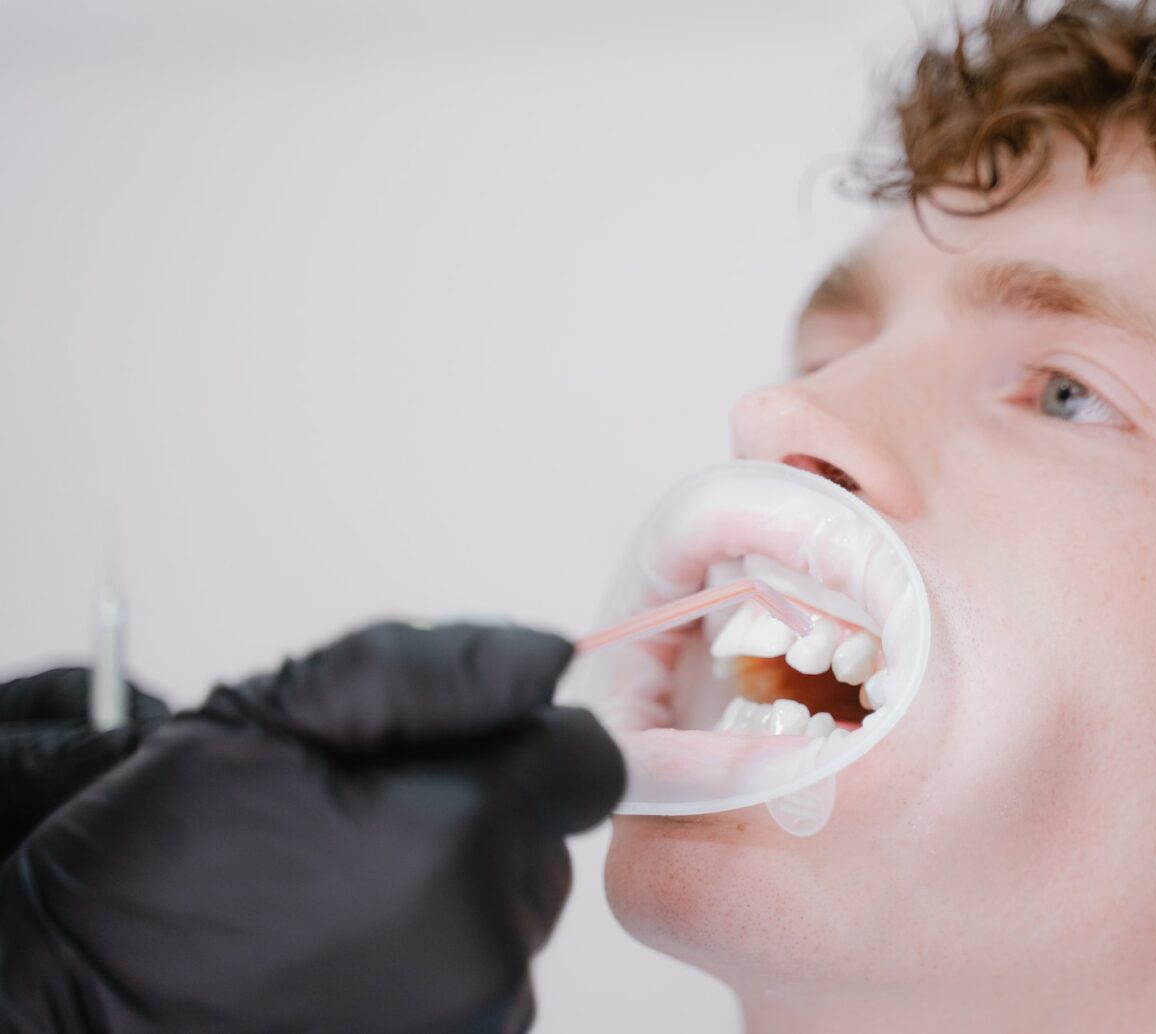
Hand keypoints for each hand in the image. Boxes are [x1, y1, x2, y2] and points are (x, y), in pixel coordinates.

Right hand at [0, 622, 624, 1033]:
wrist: (76, 1009)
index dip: (514, 733)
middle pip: (548, 831)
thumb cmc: (154, 875)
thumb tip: (547, 654)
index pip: (583, 756)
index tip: (443, 743)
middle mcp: (484, 943)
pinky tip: (349, 939)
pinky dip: (442, 945)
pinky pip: (486, 967)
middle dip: (479, 803)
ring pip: (516, 901)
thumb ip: (427, 672)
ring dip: (459, 879)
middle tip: (360, 814)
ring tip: (342, 883)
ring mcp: (475, 1013)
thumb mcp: (270, 720)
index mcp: (454, 842)